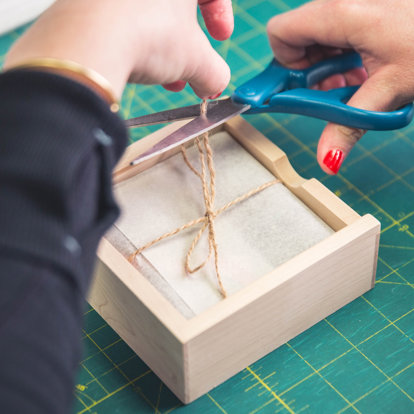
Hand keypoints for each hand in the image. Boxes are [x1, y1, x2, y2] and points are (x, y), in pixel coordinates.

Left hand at [4, 0, 232, 99]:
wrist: (89, 40)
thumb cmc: (145, 32)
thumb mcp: (196, 60)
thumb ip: (214, 72)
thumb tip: (214, 83)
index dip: (221, 13)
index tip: (221, 37)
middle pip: (175, 4)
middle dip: (187, 40)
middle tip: (192, 65)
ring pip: (147, 13)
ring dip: (163, 48)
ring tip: (167, 79)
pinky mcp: (87, 2)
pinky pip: (121, 19)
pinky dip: (135, 43)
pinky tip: (139, 70)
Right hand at [267, 0, 413, 173]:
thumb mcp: (389, 90)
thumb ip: (348, 126)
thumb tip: (327, 161)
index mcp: (342, 12)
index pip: (280, 33)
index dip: (282, 64)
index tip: (297, 89)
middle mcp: (344, 1)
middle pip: (299, 37)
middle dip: (307, 70)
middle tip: (331, 90)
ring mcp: (357, 4)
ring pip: (319, 36)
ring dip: (327, 66)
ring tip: (353, 82)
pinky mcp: (369, 10)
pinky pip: (339, 32)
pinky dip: (343, 56)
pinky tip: (364, 71)